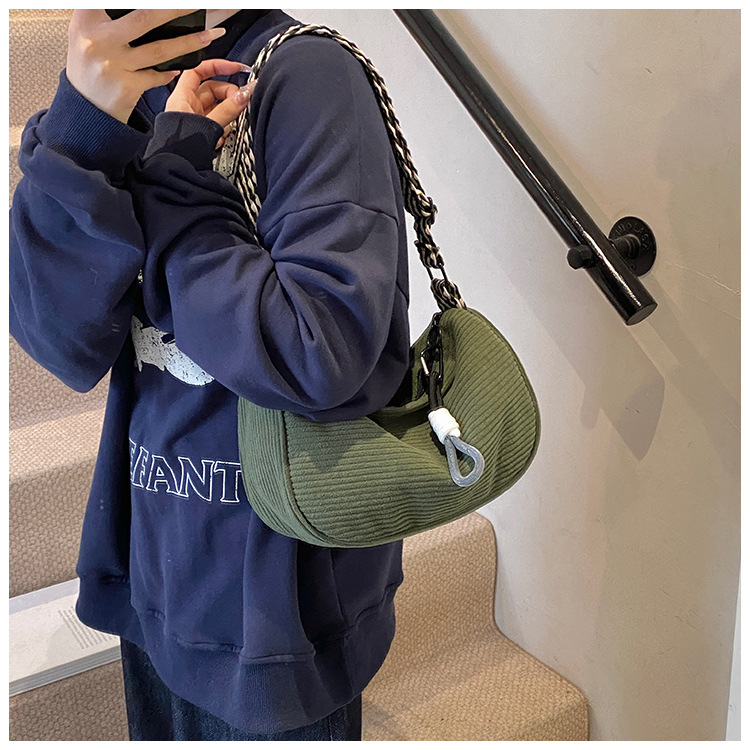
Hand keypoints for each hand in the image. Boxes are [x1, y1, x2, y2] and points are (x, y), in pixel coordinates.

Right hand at [65, 10, 226, 124]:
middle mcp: (98, 39)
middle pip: (145, 18)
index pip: (118, 0)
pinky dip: (170, 72)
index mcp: (87, 18)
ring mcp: (113, 64)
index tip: (177, 0)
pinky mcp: (126, 86)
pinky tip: (177, 68)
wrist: (85, 107)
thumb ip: (107, 15)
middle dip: (176, 10)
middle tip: (197, 5)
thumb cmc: (89, 65)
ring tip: (209, 35)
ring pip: (159, 49)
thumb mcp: (87, 32)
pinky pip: (157, 76)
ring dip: (189, 42)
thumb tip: (149, 8)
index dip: (150, 2)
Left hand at [165, 58, 257, 148]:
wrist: (176, 167)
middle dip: (229, 95)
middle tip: (241, 102)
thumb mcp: (209, 124)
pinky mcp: (201, 131)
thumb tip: (245, 95)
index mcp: (182, 96)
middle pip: (213, 89)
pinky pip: (217, 122)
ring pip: (217, 107)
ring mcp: (194, 118)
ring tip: (233, 122)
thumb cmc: (181, 146)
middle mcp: (187, 105)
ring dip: (229, 113)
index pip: (199, 70)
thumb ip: (228, 109)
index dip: (218, 65)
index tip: (236, 69)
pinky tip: (225, 135)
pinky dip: (224, 127)